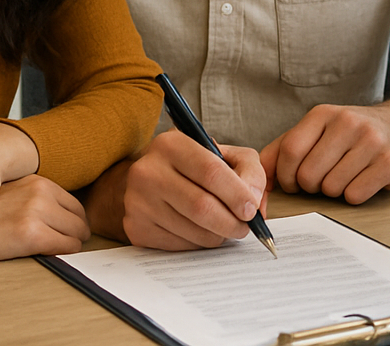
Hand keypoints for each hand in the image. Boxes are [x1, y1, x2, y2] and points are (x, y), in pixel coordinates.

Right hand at [0, 175, 89, 260]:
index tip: (63, 235)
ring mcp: (37, 212)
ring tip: (49, 253)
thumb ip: (35, 200)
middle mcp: (41, 193)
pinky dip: (62, 255)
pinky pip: (65, 248)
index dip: (72, 224)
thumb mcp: (11, 194)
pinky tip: (44, 256)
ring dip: (68, 247)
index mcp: (38, 182)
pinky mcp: (30, 234)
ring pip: (76, 235)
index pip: (75, 206)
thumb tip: (61, 219)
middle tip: (59, 247)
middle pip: (79, 221)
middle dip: (73, 236)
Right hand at [116, 131, 267, 250]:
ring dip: (218, 235)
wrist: (147, 182)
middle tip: (244, 227)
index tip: (251, 209)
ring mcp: (138, 202)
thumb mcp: (222, 154)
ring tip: (224, 227)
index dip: (237, 194)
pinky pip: (180, 245)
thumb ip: (248, 169)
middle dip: (231, 222)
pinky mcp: (136, 228)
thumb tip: (254, 201)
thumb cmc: (192, 168)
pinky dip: (199, 243)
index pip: (211, 172)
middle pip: (201, 206)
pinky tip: (201, 231)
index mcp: (171, 144)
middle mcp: (148, 171)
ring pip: (193, 230)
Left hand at [260, 104, 389, 203]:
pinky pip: (355, 195)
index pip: (290, 150)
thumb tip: (258, 176)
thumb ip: (282, 149)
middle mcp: (349, 122)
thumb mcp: (316, 130)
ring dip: (333, 191)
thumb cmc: (349, 134)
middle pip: (309, 174)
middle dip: (309, 187)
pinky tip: (361, 180)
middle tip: (320, 181)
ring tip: (344, 176)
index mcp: (324, 114)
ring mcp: (372, 142)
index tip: (292, 181)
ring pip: (332, 188)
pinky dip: (353, 195)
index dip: (285, 175)